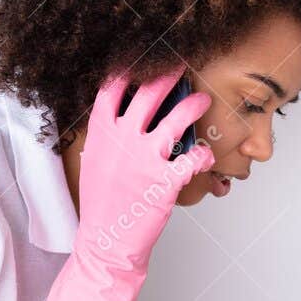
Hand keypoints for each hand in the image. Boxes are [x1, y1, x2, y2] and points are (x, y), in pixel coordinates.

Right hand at [77, 69, 213, 274]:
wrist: (106, 240)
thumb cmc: (101, 203)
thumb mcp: (94, 161)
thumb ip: (107, 135)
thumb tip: (121, 113)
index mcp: (101, 133)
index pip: (112, 88)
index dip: (130, 69)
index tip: (144, 59)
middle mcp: (122, 140)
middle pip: (148, 93)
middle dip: (168, 74)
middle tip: (181, 66)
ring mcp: (144, 159)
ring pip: (176, 119)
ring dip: (193, 105)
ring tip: (202, 99)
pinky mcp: (164, 180)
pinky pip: (192, 158)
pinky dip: (203, 155)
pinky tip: (205, 156)